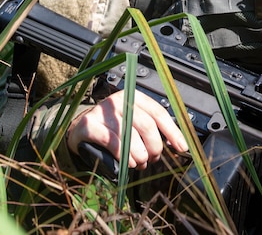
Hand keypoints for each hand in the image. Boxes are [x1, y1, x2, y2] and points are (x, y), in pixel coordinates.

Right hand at [66, 90, 187, 169]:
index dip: (173, 132)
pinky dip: (125, 157)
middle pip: (147, 125)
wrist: (80, 130)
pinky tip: (129, 163)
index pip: (159, 113)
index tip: (182, 147)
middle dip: (155, 147)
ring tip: (140, 163)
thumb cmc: (112, 128)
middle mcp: (119, 100)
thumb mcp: (134, 122)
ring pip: (132, 137)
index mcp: (134, 97)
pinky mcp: (90, 126)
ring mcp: (103, 112)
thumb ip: (154, 128)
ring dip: (140, 156)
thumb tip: (179, 143)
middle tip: (154, 159)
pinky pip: (114, 144)